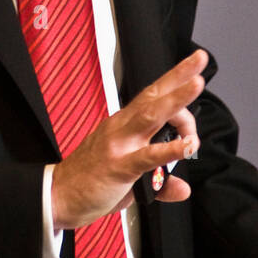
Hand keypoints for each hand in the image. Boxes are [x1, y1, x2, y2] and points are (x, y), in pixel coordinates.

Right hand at [50, 48, 207, 230]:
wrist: (57, 197)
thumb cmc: (90, 182)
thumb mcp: (128, 178)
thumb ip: (159, 181)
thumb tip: (182, 188)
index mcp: (123, 125)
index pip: (151, 97)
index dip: (172, 79)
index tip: (193, 66)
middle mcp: (122, 128)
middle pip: (154, 96)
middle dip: (179, 76)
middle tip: (200, 60)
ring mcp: (120, 145)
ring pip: (152, 115)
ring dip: (177, 100)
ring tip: (197, 85)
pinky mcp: (119, 166)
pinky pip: (148, 156)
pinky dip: (169, 149)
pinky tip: (186, 146)